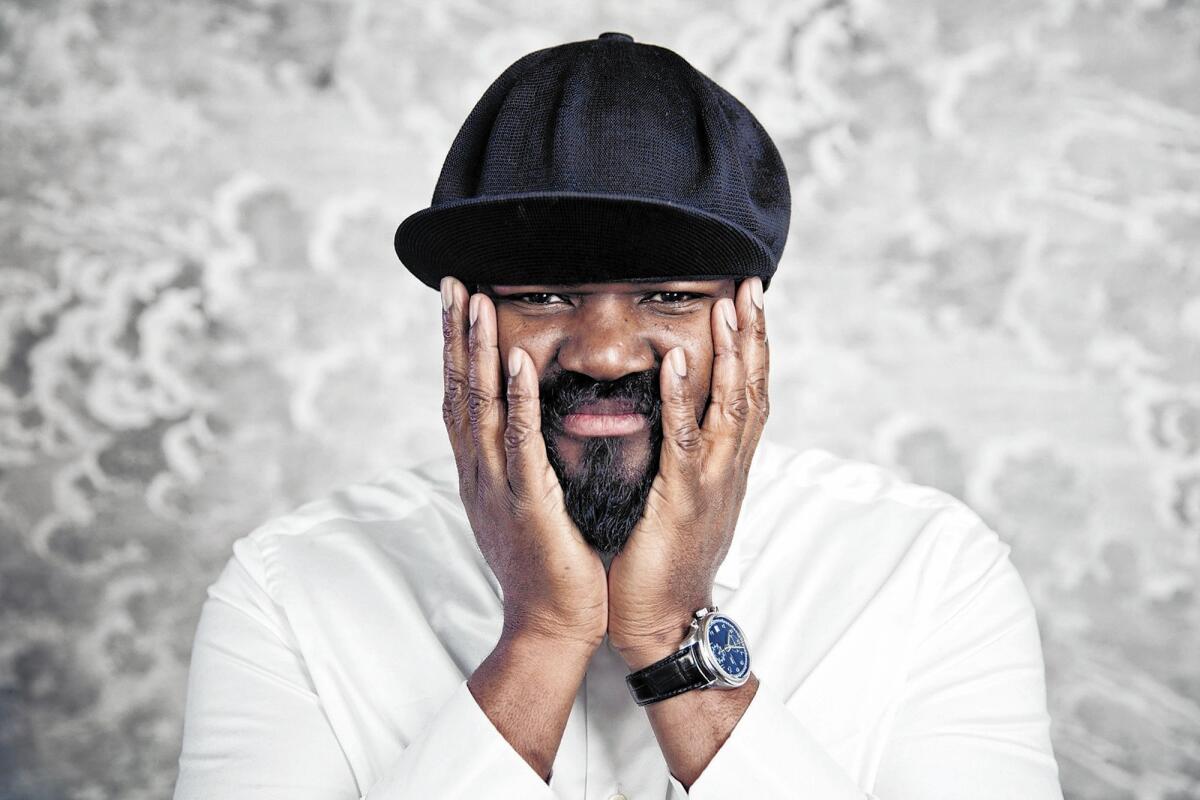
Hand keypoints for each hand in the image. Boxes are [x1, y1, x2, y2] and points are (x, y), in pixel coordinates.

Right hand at [441, 277, 607, 650]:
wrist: (551, 626)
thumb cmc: (547, 566)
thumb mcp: (525, 504)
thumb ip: (519, 463)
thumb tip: (523, 427)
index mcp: (480, 472)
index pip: (459, 397)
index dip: (455, 349)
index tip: (457, 303)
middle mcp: (479, 474)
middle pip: (458, 391)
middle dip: (455, 336)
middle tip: (453, 284)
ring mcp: (497, 488)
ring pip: (480, 408)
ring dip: (477, 353)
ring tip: (477, 303)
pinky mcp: (527, 504)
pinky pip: (519, 443)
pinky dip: (515, 401)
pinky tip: (517, 363)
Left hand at [607, 277, 768, 667]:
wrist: (662, 620)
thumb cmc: (662, 561)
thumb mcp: (680, 499)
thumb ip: (684, 457)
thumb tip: (674, 418)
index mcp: (726, 466)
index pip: (748, 394)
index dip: (753, 347)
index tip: (749, 302)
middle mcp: (729, 468)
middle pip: (752, 389)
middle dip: (754, 336)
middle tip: (752, 285)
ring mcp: (713, 483)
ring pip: (731, 407)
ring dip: (732, 353)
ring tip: (730, 306)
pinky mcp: (684, 500)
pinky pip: (686, 441)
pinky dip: (684, 398)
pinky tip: (681, 361)